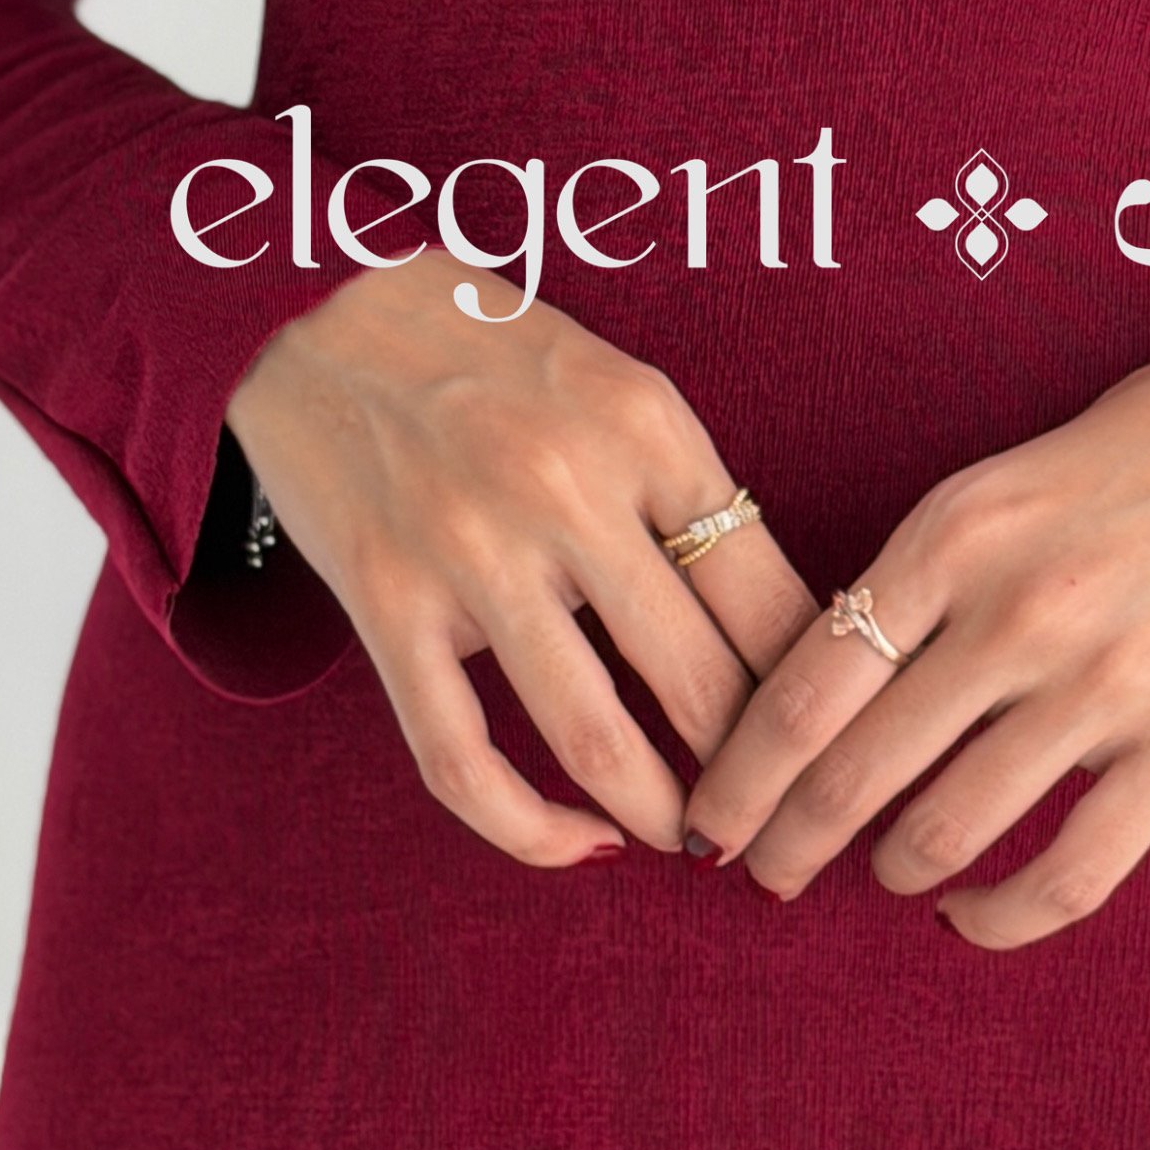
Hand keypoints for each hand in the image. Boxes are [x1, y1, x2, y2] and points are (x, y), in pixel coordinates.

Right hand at [225, 247, 819, 864]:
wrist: (316, 306)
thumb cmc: (490, 352)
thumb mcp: (617, 385)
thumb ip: (685, 492)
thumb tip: (774, 628)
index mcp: (649, 429)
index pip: (773, 597)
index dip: (817, 693)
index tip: (833, 738)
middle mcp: (568, 490)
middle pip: (703, 680)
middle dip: (757, 775)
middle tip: (779, 814)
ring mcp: (472, 554)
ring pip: (596, 738)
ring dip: (663, 816)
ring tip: (695, 840)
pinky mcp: (387, 605)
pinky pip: (461, 759)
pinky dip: (529, 829)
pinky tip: (577, 842)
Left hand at [684, 340, 1149, 945]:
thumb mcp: (1004, 479)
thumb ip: (919, 576)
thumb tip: (827, 690)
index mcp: (955, 533)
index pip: (805, 687)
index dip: (739, 774)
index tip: (708, 814)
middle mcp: (1018, 612)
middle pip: (853, 773)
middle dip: (784, 842)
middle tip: (758, 871)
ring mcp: (1107, 683)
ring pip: (945, 831)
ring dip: (890, 872)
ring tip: (878, 874)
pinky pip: (1070, 871)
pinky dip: (999, 917)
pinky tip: (969, 915)